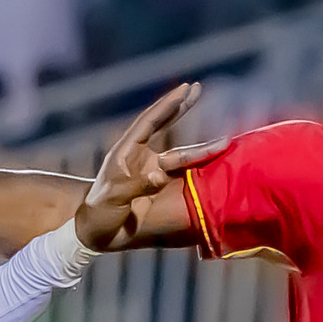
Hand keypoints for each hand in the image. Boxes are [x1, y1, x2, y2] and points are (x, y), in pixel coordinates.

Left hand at [75, 82, 230, 251]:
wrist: (97, 232)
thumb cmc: (99, 213)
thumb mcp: (112, 199)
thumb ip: (136, 185)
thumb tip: (160, 174)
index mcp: (125, 152)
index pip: (149, 122)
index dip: (167, 105)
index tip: (184, 89)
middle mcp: (140, 156)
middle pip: (164, 127)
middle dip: (181, 108)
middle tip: (198, 88)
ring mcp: (151, 170)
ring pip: (180, 154)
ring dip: (201, 148)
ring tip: (225, 142)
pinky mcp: (159, 186)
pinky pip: (182, 173)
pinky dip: (198, 166)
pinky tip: (215, 162)